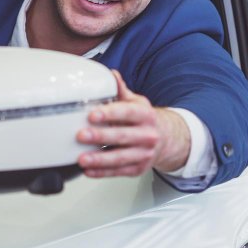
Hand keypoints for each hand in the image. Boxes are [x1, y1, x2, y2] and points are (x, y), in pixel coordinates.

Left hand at [75, 69, 190, 177]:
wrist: (166, 140)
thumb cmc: (145, 120)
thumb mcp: (137, 102)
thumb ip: (121, 91)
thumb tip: (111, 75)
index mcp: (146, 115)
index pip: (127, 113)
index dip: (109, 114)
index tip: (92, 114)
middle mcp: (147, 135)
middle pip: (122, 136)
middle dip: (100, 136)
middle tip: (81, 135)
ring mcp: (144, 154)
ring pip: (120, 158)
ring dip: (99, 159)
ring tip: (82, 159)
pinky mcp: (138, 169)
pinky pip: (119, 172)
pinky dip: (102, 172)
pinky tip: (88, 170)